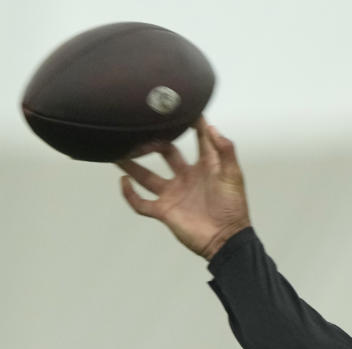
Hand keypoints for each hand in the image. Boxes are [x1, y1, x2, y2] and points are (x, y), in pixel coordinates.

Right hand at [116, 117, 251, 259]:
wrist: (227, 240)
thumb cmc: (234, 208)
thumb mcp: (233, 175)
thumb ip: (225, 150)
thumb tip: (211, 127)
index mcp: (205, 166)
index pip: (198, 139)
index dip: (192, 123)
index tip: (181, 106)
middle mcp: (186, 177)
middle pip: (165, 153)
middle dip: (154, 142)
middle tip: (141, 130)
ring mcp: (173, 194)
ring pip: (146, 176)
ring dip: (132, 165)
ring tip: (117, 151)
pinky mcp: (164, 211)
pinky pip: (141, 203)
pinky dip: (130, 194)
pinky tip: (123, 181)